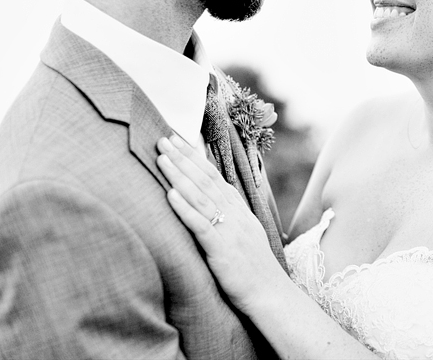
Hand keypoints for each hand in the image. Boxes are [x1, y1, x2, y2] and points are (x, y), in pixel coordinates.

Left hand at [156, 135, 287, 311]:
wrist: (270, 293)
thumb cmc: (254, 269)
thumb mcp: (244, 235)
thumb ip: (229, 216)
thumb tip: (212, 203)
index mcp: (238, 209)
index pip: (214, 175)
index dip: (195, 157)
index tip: (179, 141)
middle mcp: (234, 213)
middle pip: (205, 179)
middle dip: (183, 158)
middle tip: (164, 139)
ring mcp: (229, 229)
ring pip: (200, 196)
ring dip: (179, 175)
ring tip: (161, 157)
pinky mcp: (221, 249)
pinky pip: (201, 225)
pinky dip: (185, 208)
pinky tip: (170, 194)